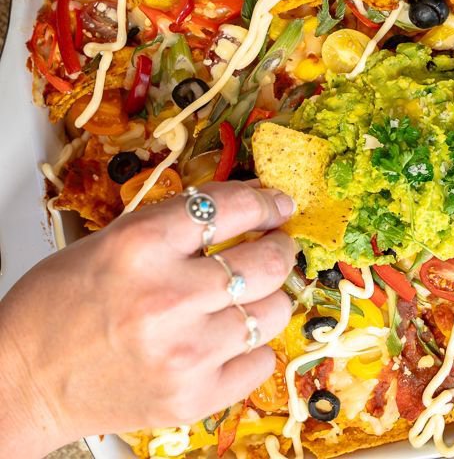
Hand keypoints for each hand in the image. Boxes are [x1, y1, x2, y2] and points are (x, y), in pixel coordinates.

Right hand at [0, 181, 296, 455]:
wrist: (22, 381)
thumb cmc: (60, 307)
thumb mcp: (112, 242)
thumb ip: (176, 225)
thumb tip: (247, 208)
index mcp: (141, 247)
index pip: (234, 208)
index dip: (267, 203)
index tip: (279, 206)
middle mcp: (167, 298)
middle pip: (268, 262)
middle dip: (281, 249)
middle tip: (277, 247)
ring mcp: (184, 353)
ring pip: (274, 311)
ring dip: (270, 298)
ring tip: (251, 296)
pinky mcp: (193, 397)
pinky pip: (262, 361)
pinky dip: (254, 347)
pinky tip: (231, 340)